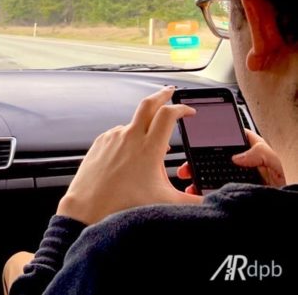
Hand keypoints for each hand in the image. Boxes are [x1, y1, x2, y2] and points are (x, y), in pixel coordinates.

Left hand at [56, 87, 201, 224]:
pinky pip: (118, 134)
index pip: (169, 115)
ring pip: (132, 122)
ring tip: (151, 141)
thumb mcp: (165, 202)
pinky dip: (128, 138)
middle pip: (148, 104)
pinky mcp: (100, 142)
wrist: (88, 207)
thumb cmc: (122, 205)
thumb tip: (210, 202)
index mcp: (149, 147)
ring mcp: (113, 138)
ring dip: (144, 125)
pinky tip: (130, 153)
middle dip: (162, 94)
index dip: (182, 108)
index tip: (189, 111)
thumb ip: (193, 201)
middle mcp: (130, 137)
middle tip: (170, 92)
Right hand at [176, 129, 284, 190]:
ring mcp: (230, 175)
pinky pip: (209, 186)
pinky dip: (199, 189)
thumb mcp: (273, 163)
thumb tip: (237, 156)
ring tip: (187, 176)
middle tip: (188, 161)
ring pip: (207, 170)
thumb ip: (260, 153)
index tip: (199, 135)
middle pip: (211, 154)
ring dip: (194, 173)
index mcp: (249, 149)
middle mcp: (237, 161)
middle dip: (195, 156)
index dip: (215, 133)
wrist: (274, 208)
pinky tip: (194, 190)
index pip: (230, 135)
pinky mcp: (226, 188)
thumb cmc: (279, 184)